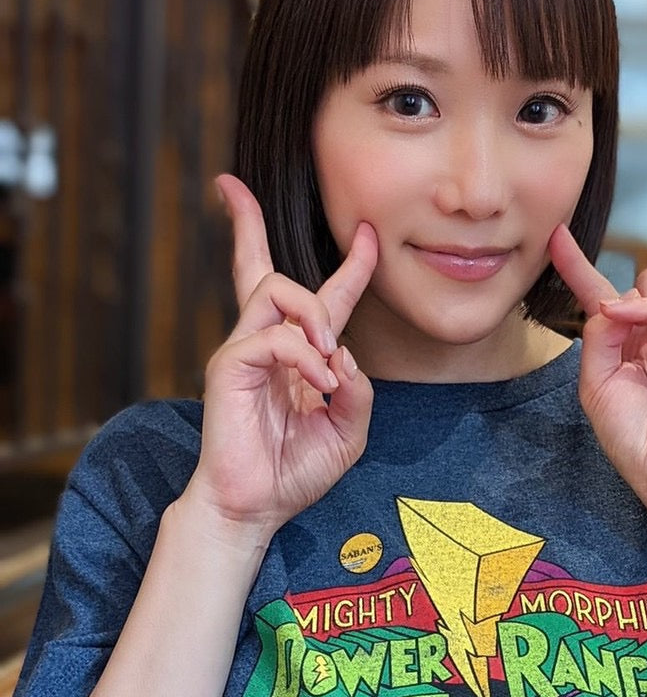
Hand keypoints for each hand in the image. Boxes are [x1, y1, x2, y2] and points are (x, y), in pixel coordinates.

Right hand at [191, 174, 378, 533]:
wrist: (255, 507)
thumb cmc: (294, 473)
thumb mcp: (348, 432)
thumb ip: (358, 391)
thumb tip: (346, 352)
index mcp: (298, 358)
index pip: (323, 299)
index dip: (350, 267)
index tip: (367, 234)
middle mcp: (266, 346)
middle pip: (256, 268)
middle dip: (246, 223)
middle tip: (231, 189)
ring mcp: (244, 353)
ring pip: (274, 289)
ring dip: (313, 314)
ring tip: (328, 356)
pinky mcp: (229, 367)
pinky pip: (274, 338)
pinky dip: (305, 356)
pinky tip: (320, 384)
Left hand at [549, 182, 646, 516]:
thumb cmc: (634, 435)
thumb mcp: (596, 380)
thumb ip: (599, 335)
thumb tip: (614, 298)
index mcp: (637, 339)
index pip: (613, 291)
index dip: (581, 262)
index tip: (557, 234)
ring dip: (640, 287)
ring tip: (622, 315)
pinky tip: (625, 316)